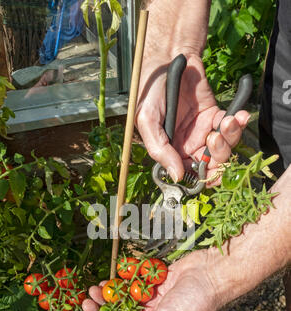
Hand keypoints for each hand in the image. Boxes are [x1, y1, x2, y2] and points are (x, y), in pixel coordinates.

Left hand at [82, 250, 221, 310]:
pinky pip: (130, 287)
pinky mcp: (153, 285)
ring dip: (105, 298)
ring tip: (94, 289)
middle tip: (87, 301)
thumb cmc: (194, 302)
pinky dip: (118, 284)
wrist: (213, 274)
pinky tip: (109, 279)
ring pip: (120, 304)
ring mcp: (151, 303)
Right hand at [136, 54, 249, 182]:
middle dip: (219, 156)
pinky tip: (240, 115)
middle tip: (216, 138)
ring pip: (224, 147)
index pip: (189, 174)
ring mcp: (203, 130)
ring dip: (231, 138)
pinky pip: (231, 126)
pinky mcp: (215, 115)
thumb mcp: (147, 120)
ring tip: (228, 121)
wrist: (168, 58)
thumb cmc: (151, 90)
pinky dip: (239, 123)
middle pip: (210, 164)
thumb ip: (160, 150)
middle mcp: (188, 145)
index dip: (203, 175)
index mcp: (171, 151)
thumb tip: (176, 177)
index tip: (211, 169)